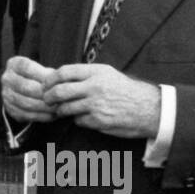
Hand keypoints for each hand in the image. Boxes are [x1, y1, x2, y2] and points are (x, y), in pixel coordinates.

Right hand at [0, 56, 59, 122]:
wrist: (25, 90)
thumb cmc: (39, 77)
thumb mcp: (42, 70)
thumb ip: (49, 75)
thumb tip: (61, 84)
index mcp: (14, 64)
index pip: (27, 68)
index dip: (43, 76)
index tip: (57, 82)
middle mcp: (7, 79)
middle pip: (27, 87)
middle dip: (45, 94)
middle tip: (60, 98)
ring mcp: (6, 95)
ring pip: (26, 103)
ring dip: (44, 107)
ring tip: (58, 108)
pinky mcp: (10, 109)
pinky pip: (26, 115)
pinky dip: (41, 116)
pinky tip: (52, 116)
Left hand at [41, 63, 160, 138]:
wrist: (148, 108)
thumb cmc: (125, 90)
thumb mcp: (107, 73)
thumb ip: (85, 74)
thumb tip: (61, 77)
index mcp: (95, 72)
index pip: (64, 72)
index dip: (50, 79)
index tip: (46, 84)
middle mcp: (94, 87)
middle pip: (60, 91)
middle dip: (49, 97)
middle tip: (47, 99)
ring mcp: (95, 105)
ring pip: (66, 108)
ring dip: (61, 110)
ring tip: (62, 110)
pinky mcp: (98, 120)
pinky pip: (78, 120)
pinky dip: (78, 119)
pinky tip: (84, 117)